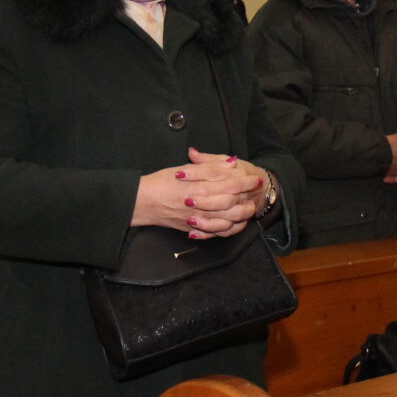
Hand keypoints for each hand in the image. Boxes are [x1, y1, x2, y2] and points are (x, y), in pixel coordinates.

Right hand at [131, 147, 265, 238]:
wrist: (141, 202)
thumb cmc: (160, 182)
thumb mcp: (184, 168)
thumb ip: (209, 167)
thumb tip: (231, 163)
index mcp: (198, 187)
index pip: (229, 184)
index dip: (244, 181)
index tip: (253, 178)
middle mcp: (199, 206)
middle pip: (231, 205)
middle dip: (246, 199)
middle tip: (255, 194)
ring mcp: (197, 220)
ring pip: (226, 222)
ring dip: (240, 216)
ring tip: (248, 209)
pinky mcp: (192, 230)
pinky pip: (214, 233)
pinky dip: (226, 230)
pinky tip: (233, 224)